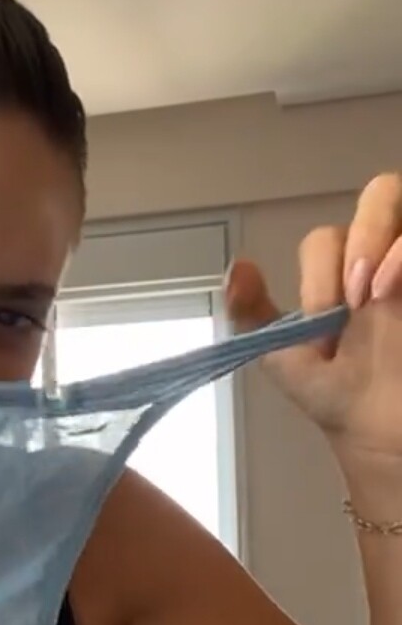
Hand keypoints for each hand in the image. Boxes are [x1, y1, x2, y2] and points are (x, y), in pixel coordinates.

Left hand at [224, 173, 401, 458]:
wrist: (379, 430)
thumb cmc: (334, 392)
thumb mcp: (282, 355)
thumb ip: (250, 312)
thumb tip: (238, 266)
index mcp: (341, 268)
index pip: (327, 238)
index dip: (322, 272)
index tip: (324, 317)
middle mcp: (384, 255)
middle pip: (382, 193)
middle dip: (368, 233)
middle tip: (359, 291)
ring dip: (389, 240)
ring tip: (380, 295)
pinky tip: (396, 293)